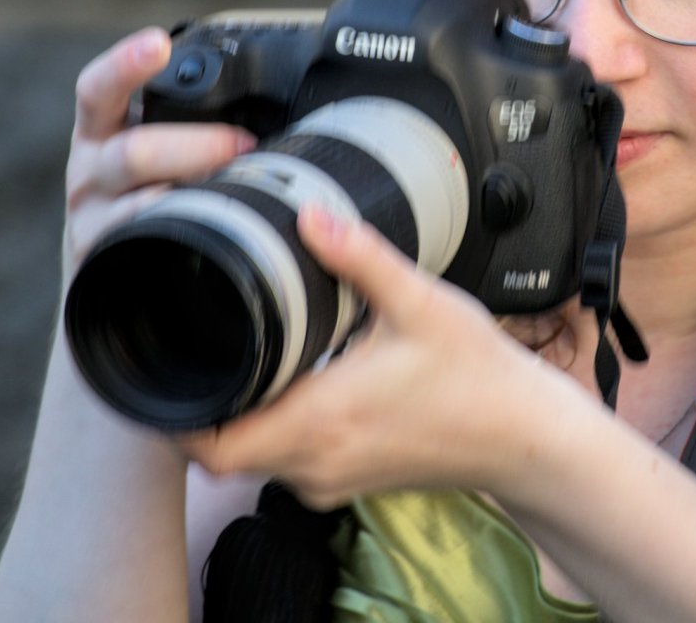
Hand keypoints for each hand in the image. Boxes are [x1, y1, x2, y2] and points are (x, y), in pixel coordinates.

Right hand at [62, 27, 257, 276]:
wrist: (110, 286)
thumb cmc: (146, 199)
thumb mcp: (154, 152)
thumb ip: (189, 125)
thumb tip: (280, 112)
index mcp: (101, 132)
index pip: (98, 89)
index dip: (125, 64)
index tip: (158, 43)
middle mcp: (89, 172)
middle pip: (136, 152)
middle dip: (199, 146)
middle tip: (245, 147)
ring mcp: (92, 220)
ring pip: (145, 204)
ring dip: (197, 194)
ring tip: (237, 193)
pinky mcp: (104, 264)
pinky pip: (146, 247)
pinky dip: (181, 237)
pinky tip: (209, 236)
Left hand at [175, 204, 604, 507]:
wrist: (524, 435)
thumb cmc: (478, 375)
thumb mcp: (419, 301)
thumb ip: (360, 256)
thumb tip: (310, 214)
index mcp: (321, 419)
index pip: (211, 444)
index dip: (177, 414)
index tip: (171, 364)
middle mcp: (316, 460)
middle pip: (219, 454)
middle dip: (203, 407)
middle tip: (201, 348)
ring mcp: (331, 478)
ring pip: (252, 460)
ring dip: (240, 417)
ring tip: (246, 358)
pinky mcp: (348, 481)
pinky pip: (287, 463)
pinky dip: (274, 429)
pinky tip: (293, 383)